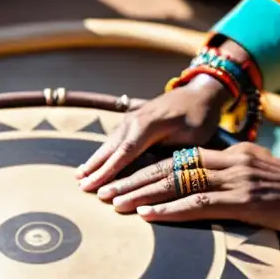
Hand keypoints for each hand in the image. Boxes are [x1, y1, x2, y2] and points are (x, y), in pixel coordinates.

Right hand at [77, 75, 230, 192]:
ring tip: (79, 176)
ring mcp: (131, 118)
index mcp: (149, 125)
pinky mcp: (132, 120)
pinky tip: (93, 163)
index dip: (108, 171)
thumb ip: (169, 155)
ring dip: (94, 160)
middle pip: (111, 147)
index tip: (93, 186)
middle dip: (95, 167)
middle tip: (80, 184)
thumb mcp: (192, 139)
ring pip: (109, 143)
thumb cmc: (200, 118)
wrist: (199, 92)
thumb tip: (150, 173)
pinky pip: (114, 139)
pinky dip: (103, 152)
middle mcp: (135, 119)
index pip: (125, 152)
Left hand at [96, 142, 279, 233]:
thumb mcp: (264, 180)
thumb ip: (236, 182)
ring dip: (142, 195)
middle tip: (103, 190)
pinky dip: (168, 210)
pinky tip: (146, 216)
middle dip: (133, 179)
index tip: (120, 178)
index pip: (179, 158)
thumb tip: (211, 194)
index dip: (147, 167)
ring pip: (178, 183)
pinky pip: (199, 203)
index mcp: (232, 154)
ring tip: (114, 204)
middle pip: (170, 166)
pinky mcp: (245, 201)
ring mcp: (236, 180)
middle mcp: (229, 161)